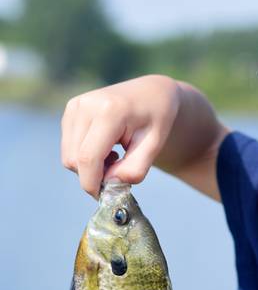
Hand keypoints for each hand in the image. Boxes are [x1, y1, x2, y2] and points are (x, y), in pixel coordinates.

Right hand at [61, 75, 180, 197]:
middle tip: (119, 173)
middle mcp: (86, 106)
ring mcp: (75, 106)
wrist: (152, 93)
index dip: (92, 183)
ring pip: (68, 155)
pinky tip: (106, 148)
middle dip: (93, 176)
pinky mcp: (71, 109)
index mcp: (110, 112)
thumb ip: (134, 169)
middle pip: (74, 159)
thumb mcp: (155, 146)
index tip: (104, 197)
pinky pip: (69, 146)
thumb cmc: (157, 120)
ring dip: (89, 167)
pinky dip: (85, 156)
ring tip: (115, 157)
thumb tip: (110, 184)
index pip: (88, 158)